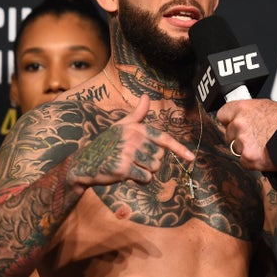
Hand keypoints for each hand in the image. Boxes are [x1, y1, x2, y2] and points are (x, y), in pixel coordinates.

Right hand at [69, 95, 193, 186]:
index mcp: (136, 128)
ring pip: (154, 169)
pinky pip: (145, 178)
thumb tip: (146, 96)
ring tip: (129, 166)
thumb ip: (138, 114)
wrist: (85, 163)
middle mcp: (133, 139)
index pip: (163, 139)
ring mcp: (128, 153)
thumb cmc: (107, 144)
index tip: (191, 158)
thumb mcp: (122, 126)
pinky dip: (139, 180)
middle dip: (150, 162)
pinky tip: (126, 175)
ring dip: (145, 171)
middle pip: (160, 157)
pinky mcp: (123, 169)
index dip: (179, 149)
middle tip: (133, 159)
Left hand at [216, 99, 276, 170]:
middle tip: (254, 137)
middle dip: (238, 137)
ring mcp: (242, 142)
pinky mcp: (248, 158)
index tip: (233, 124)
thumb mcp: (267, 107)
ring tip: (263, 145)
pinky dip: (253, 161)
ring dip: (246, 149)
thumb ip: (250, 113)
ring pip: (236, 149)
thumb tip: (245, 117)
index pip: (222, 114)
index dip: (229, 121)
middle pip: (228, 134)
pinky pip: (244, 162)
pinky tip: (265, 154)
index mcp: (243, 108)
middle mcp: (239, 124)